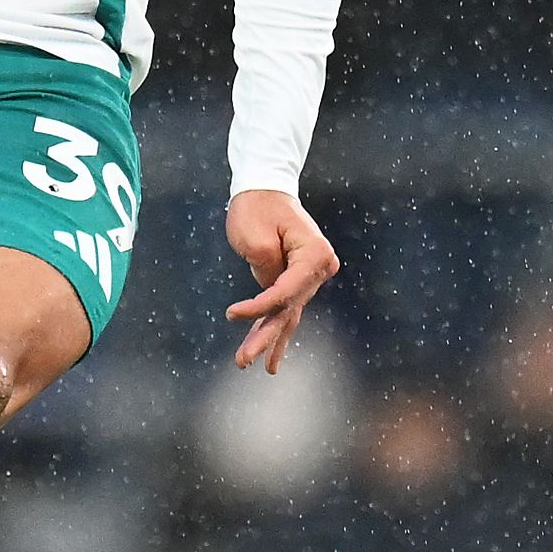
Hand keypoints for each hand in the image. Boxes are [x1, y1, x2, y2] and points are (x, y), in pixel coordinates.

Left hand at [223, 188, 339, 373]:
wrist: (265, 188)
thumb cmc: (257, 208)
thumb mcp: (255, 237)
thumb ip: (266, 269)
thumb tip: (269, 295)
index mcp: (314, 254)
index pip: (286, 291)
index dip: (260, 307)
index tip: (233, 313)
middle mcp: (320, 268)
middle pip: (290, 308)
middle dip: (265, 337)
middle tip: (243, 360)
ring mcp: (310, 276)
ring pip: (288, 314)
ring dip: (268, 340)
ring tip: (247, 363)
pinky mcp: (297, 280)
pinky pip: (286, 310)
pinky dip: (275, 331)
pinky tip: (271, 360)